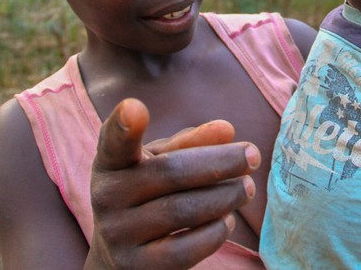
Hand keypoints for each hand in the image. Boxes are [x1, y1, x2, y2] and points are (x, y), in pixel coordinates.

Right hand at [85, 98, 259, 269]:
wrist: (118, 255)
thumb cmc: (148, 193)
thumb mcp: (161, 162)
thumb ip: (191, 143)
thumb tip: (227, 130)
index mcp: (111, 163)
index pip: (114, 143)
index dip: (122, 125)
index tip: (134, 107)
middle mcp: (107, 197)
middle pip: (171, 173)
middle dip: (220, 162)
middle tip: (253, 155)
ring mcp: (119, 235)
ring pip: (183, 211)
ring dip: (225, 197)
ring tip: (246, 187)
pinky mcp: (137, 266)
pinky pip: (185, 249)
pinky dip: (215, 232)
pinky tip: (227, 219)